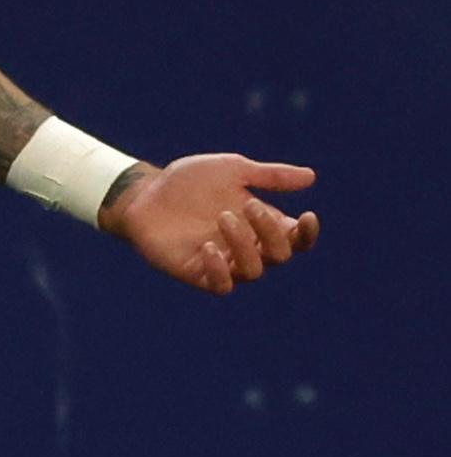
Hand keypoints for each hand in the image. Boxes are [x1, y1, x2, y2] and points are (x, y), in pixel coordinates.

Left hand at [101, 154, 319, 293]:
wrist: (145, 191)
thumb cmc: (189, 181)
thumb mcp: (231, 170)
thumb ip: (269, 176)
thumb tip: (311, 177)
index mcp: (261, 224)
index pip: (296, 239)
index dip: (307, 234)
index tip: (306, 216)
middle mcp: (247, 247)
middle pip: (279, 255)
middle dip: (270, 231)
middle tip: (246, 205)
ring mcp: (224, 262)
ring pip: (253, 271)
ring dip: (245, 246)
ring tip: (222, 217)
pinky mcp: (197, 273)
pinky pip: (221, 286)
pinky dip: (221, 271)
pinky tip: (209, 248)